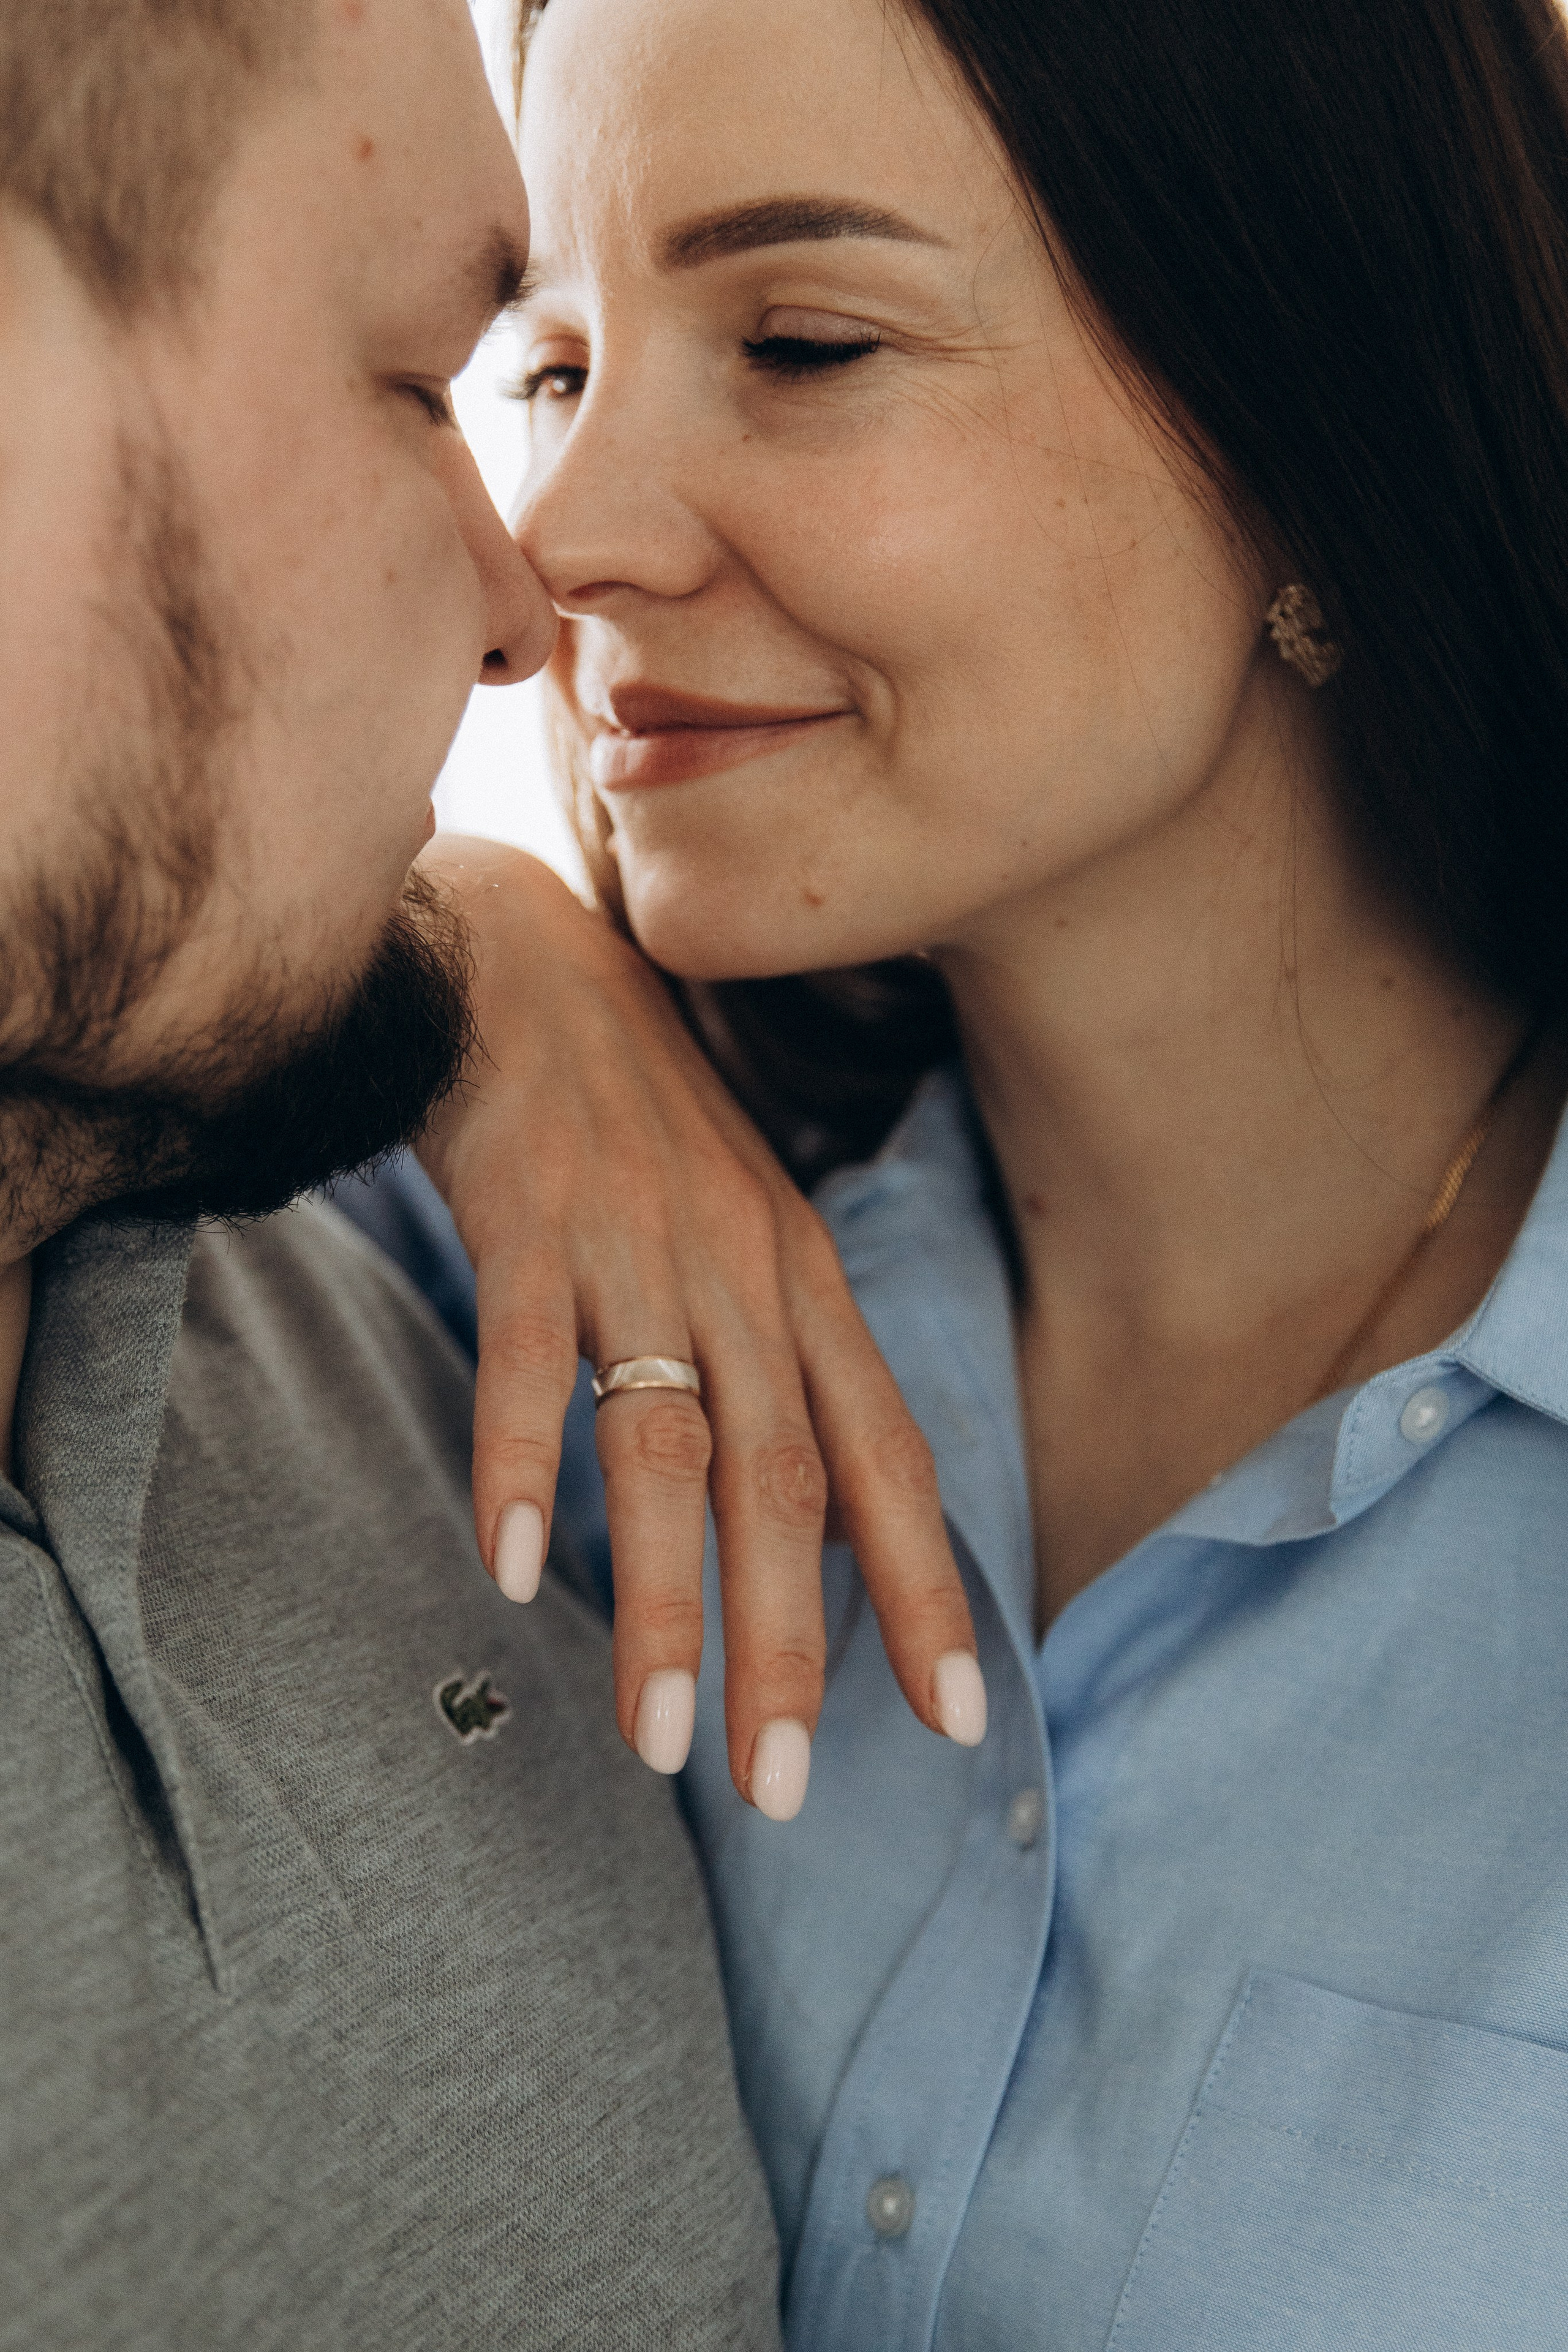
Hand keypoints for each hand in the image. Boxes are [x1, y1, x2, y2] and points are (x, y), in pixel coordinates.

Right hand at [415, 835, 985, 1815]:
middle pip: (787, 1482)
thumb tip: (826, 1520)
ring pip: (667, 1444)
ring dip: (667, 1600)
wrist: (526, 962)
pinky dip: (525, 1461)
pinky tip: (517, 1566)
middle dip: (793, 1646)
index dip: (927, 1590)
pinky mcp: (528, 1215)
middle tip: (783, 1790)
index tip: (956, 1722)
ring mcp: (637, 1244)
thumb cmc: (640, 1120)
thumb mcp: (746, 1233)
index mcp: (802, 1286)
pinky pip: (527, 1356)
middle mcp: (742, 1271)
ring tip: (660, 1742)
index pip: (887, 1460)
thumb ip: (785, 1367)